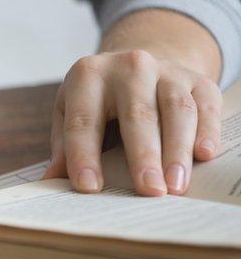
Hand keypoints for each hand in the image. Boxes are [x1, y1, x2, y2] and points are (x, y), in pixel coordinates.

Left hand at [45, 49, 221, 195]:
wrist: (136, 67)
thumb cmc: (97, 102)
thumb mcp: (71, 113)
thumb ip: (64, 145)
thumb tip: (51, 181)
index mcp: (87, 76)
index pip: (83, 121)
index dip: (84, 155)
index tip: (88, 188)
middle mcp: (129, 67)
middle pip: (137, 115)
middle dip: (143, 156)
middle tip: (149, 192)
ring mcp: (167, 71)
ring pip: (176, 110)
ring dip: (177, 150)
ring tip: (176, 186)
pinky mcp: (198, 80)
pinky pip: (206, 105)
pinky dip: (207, 130)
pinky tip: (204, 156)